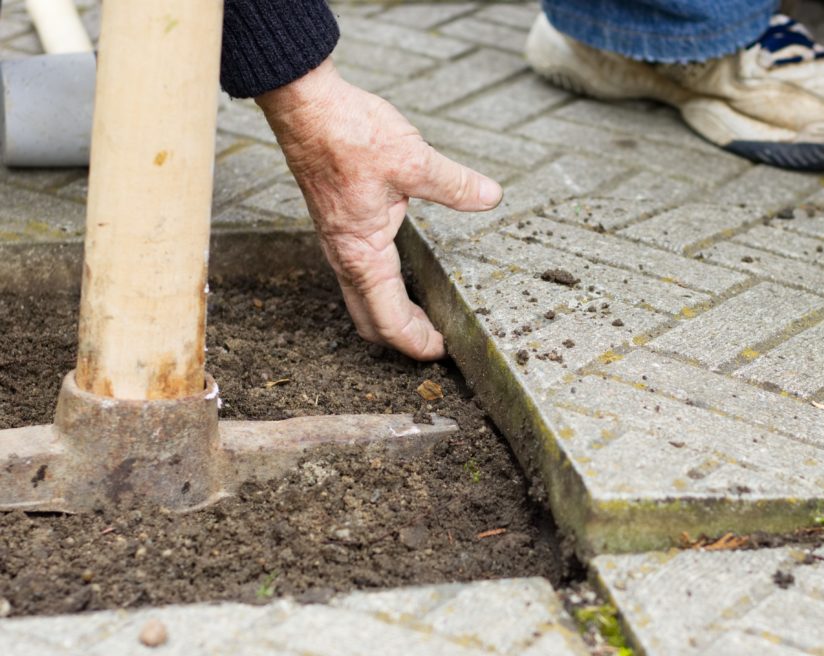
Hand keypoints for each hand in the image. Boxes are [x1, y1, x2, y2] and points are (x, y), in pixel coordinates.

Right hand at [256, 59, 502, 359]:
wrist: (304, 105)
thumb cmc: (347, 134)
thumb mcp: (413, 160)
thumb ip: (454, 185)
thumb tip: (489, 196)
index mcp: (363, 255)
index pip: (390, 321)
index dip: (418, 344)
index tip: (445, 351)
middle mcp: (346, 257)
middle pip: (371, 321)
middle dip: (403, 339)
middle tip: (438, 342)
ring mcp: (339, 243)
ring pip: (363, 299)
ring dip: (391, 316)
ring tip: (426, 316)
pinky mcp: (339, 226)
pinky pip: (359, 275)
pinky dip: (382, 290)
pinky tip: (403, 273)